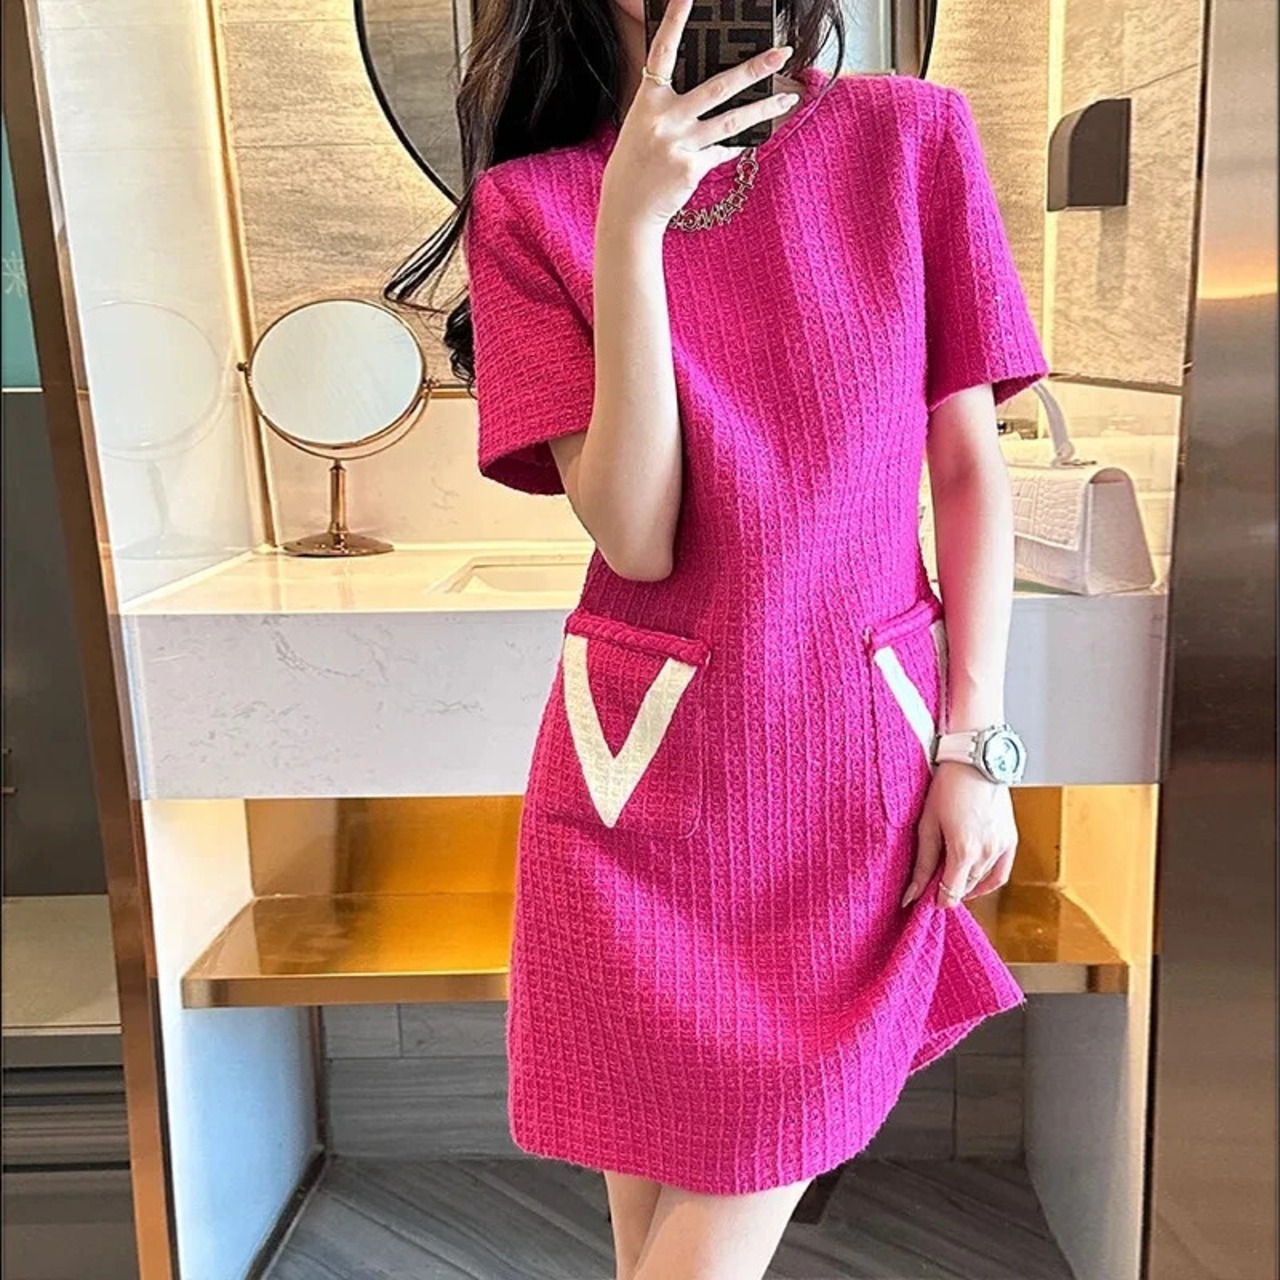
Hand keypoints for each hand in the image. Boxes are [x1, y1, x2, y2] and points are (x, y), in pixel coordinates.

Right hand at [599, 0, 799, 229]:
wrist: (628, 210)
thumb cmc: (635, 165)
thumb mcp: (644, 126)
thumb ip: (671, 106)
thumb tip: (714, 92)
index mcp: (648, 100)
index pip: (663, 53)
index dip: (676, 23)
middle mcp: (664, 119)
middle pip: (717, 87)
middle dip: (754, 69)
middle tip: (782, 52)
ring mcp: (679, 145)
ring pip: (731, 121)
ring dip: (763, 109)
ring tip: (787, 99)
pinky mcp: (691, 169)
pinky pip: (722, 151)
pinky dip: (736, 146)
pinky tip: (750, 139)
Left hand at [900, 762, 1017, 908]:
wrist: (975, 761)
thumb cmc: (947, 787)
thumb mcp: (927, 824)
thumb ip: (923, 863)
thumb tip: (912, 894)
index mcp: (964, 851)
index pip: (951, 894)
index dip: (937, 899)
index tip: (925, 896)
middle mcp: (987, 853)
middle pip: (966, 888)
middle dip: (949, 889)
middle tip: (932, 882)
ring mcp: (1002, 847)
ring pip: (983, 881)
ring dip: (966, 884)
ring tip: (949, 874)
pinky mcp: (1011, 840)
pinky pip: (1001, 872)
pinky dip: (988, 881)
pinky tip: (974, 879)